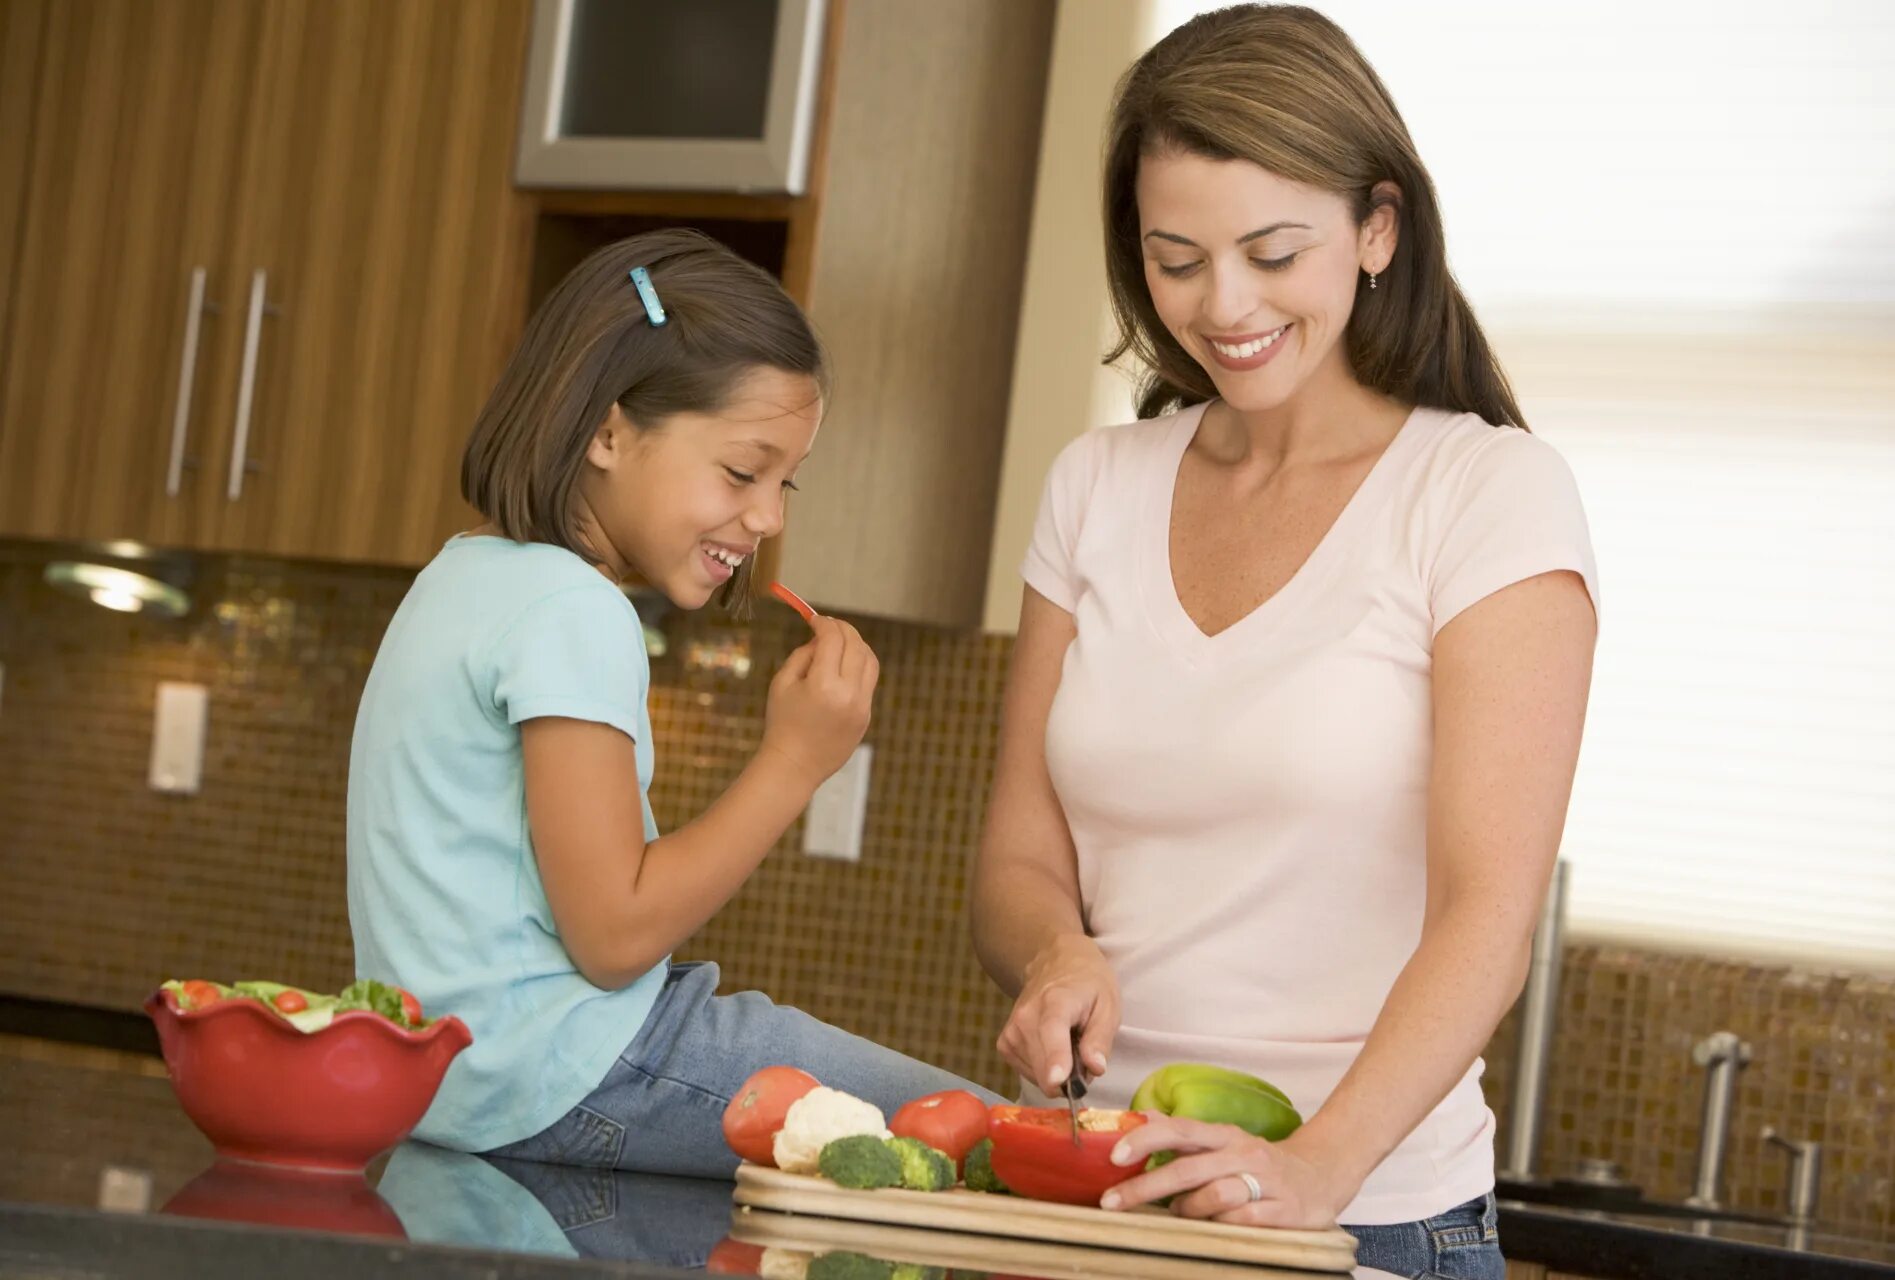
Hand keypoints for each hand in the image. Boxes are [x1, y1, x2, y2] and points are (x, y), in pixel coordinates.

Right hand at [761, 616, 877, 787]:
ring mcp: (862, 706)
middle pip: (856, 645)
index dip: (824, 623)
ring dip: (857, 645)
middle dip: (843, 629)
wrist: (794, 765)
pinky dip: (859, 666)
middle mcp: (848, 694)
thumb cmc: (781, 723)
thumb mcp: (782, 683)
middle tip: (829, 624)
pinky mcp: (866, 716)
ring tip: (840, 642)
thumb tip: (822, 638)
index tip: (814, 619)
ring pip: (870, 661)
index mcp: (823, 685)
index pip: (833, 639)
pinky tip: (844, 665)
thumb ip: (803, 654)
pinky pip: (869, 682)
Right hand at [996, 933, 1119, 1095]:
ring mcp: (1011, 1030)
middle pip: (1042, 1066)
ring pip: (1036, 1075)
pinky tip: (1053, 1051)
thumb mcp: (1108, 1005)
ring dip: (1057, 1072)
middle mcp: (1025, 1016)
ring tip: (1069, 1045)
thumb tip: (1095, 1068)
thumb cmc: (1088, 985)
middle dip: (1069, 1076)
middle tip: (1085, 1055)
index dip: (1055, 1060)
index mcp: (1056, 1001)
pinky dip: (1043, 1070)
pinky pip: (1026, 1072)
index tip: (1057, 1083)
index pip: (1051, 1032)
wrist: (1055, 963)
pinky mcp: (1004, 1043)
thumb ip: (1100, 1039)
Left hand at [1099, 1116, 1356, 1228]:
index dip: (1145, 1139)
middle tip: (1113, 1202)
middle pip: (1188, 1168)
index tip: (1114, 1155)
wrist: (1324, 1174)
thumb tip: (1143, 1119)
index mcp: (1224, 1135)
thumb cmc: (1261, 1163)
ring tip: (1180, 1215)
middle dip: (1145, 1187)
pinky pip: (1243, 1221)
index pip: (1180, 1129)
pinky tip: (1214, 1228)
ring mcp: (1265, 1182)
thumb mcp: (1224, 1142)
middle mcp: (1243, 1154)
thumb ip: (1186, 1136)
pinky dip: (1222, 1227)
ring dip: (1188, 1210)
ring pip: (1215, 1196)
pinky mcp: (1284, 1211)